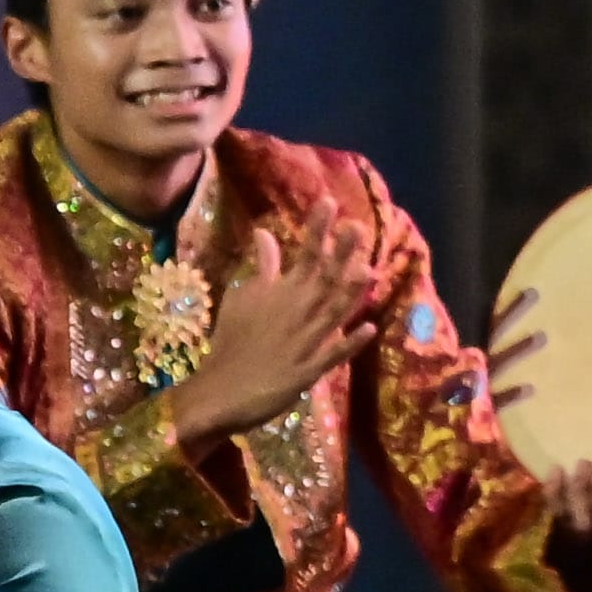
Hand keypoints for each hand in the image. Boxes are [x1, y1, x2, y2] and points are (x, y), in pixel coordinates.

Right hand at [172, 218, 378, 444]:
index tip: (328, 201)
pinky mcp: (310, 370)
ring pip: (332, 313)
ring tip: (369, 269)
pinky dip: (349, 344)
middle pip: (323, 279)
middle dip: (340, 253)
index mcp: (280, 294)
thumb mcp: (241, 297)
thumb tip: (265, 232)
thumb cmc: (231, 340)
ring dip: (351, 293)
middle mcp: (296, 313)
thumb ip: (262, 268)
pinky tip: (369, 329)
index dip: (317, 229)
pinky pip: (333, 356)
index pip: (303, 255)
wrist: (221, 389)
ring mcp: (305, 341)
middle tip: (357, 226)